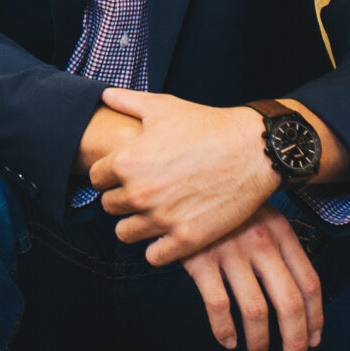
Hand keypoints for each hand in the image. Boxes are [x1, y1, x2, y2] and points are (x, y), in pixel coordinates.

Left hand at [90, 89, 277, 262]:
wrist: (253, 149)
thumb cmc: (207, 125)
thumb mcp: (163, 107)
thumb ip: (127, 101)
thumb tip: (105, 94)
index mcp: (126, 162)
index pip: (96, 178)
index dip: (110, 174)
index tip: (127, 172)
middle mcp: (139, 193)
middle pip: (109, 206)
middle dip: (122, 197)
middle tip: (143, 190)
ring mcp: (163, 218)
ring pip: (125, 233)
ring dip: (135, 224)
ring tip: (153, 212)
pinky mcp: (187, 238)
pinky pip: (153, 256)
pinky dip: (158, 247)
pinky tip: (169, 232)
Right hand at [180, 207, 323, 350]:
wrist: (181, 176)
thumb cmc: (226, 204)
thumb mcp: (262, 215)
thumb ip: (280, 248)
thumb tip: (299, 296)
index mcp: (281, 232)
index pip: (309, 284)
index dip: (315, 318)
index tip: (312, 340)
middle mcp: (260, 243)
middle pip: (288, 303)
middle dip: (294, 339)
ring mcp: (230, 251)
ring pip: (256, 310)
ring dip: (260, 341)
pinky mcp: (200, 259)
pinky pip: (218, 306)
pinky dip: (225, 330)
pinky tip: (229, 340)